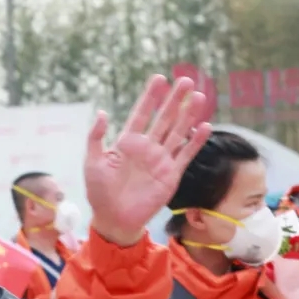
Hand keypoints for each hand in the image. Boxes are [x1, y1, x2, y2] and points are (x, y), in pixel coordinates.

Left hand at [85, 75, 212, 246]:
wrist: (114, 219)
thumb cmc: (99, 192)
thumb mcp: (92, 163)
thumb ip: (95, 138)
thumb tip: (102, 113)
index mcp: (127, 142)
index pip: (141, 113)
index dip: (150, 97)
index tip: (159, 79)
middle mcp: (147, 147)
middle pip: (164, 118)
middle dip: (174, 100)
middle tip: (185, 80)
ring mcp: (160, 160)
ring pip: (177, 132)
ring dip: (188, 115)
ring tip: (199, 96)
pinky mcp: (171, 175)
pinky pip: (185, 155)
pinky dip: (195, 142)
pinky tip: (206, 126)